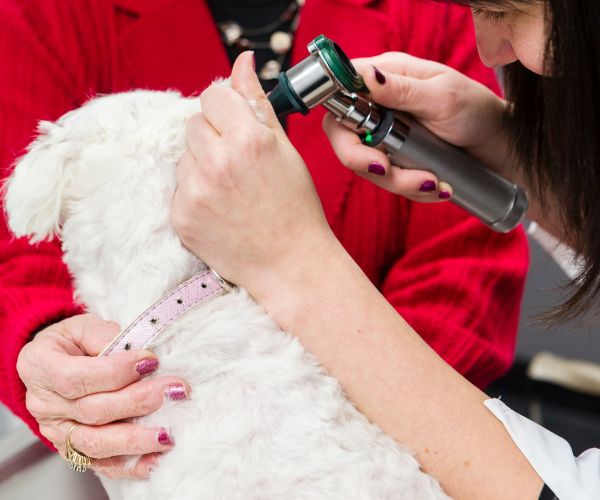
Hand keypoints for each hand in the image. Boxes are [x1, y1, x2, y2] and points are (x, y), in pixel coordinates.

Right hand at [17, 313, 189, 478]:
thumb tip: (138, 354)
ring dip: (136, 439)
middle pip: (91, 411)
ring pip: (96, 443)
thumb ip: (106, 336)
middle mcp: (45, 404)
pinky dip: (131, 465)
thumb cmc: (73, 341)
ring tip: (168, 432)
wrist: (57, 360)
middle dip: (138, 402)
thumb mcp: (84, 325)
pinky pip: (102, 464)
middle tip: (173, 391)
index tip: (150, 360)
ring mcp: (57, 432)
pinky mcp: (73, 450)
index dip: (115, 371)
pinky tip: (155, 459)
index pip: (75, 377)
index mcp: (39, 366)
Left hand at [172, 51, 337, 290]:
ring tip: (231, 190)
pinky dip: (195, 192)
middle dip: (213, 136)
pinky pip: (179, 186)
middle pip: (194, 123)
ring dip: (202, 164)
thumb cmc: (295, 207)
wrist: (290, 264)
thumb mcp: (285, 150)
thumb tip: (241, 61)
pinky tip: (220, 208)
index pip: (213, 95)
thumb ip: (257, 102)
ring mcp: (195, 192)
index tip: (237, 126)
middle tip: (239, 164)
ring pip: (185, 155)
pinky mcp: (181, 217)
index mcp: (249, 140)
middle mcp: (218, 163)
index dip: (226, 109)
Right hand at [323, 52, 509, 201]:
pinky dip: (412, 189)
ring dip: (398, 182)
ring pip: (368, 166)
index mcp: (386, 76)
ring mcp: (385, 134)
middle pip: (346, 139)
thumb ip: (403, 90)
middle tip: (388, 171)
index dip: (341, 124)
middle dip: (366, 163)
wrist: (499, 145)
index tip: (364, 145)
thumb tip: (367, 76)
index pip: (341, 96)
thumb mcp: (443, 97)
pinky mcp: (396, 158)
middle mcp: (379, 105)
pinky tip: (440, 188)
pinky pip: (389, 180)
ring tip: (435, 184)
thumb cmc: (477, 110)